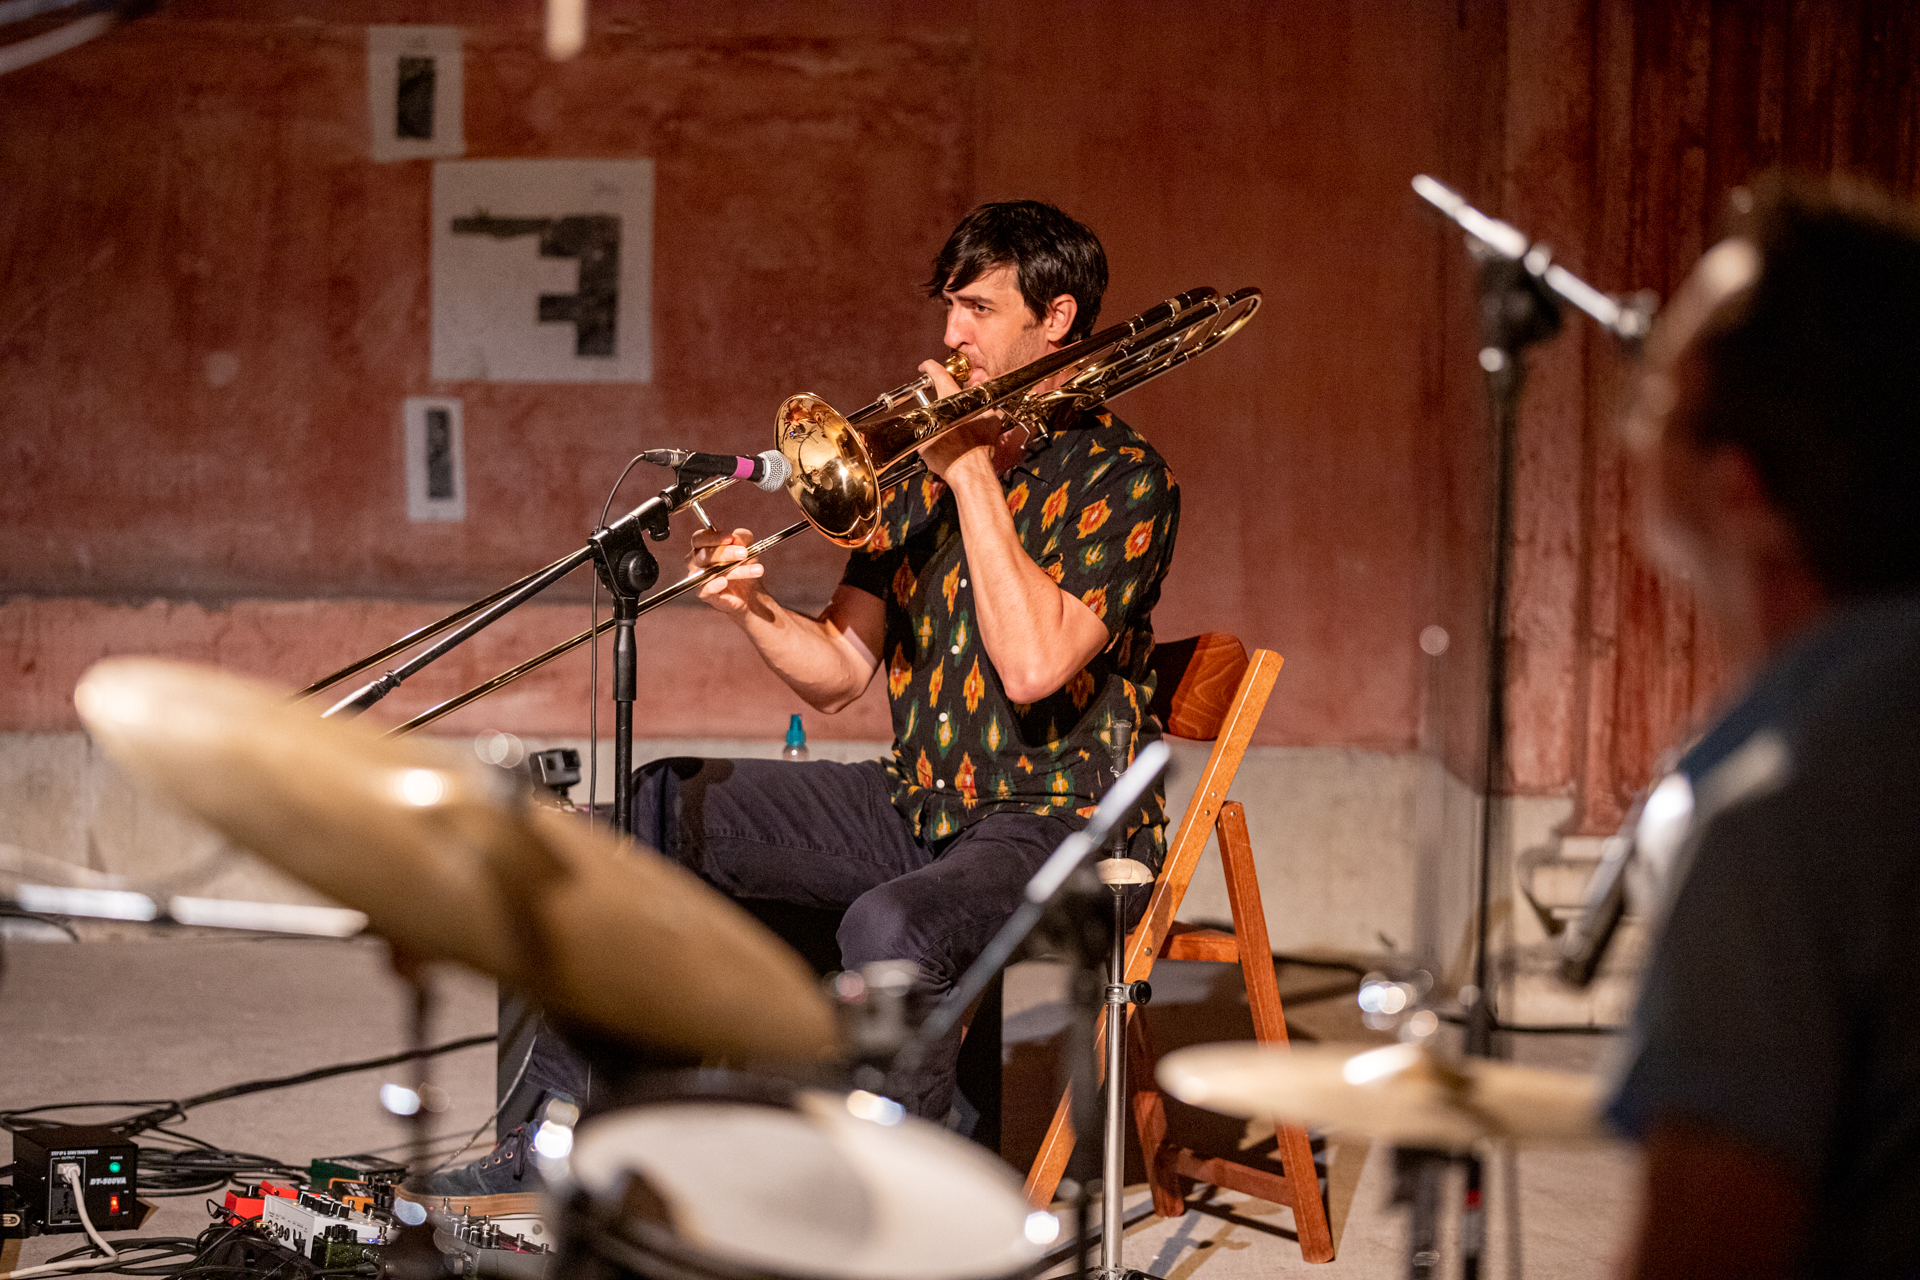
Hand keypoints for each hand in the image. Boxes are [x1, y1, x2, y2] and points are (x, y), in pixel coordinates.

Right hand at [691, 526, 764, 616]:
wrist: (750, 591)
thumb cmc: (742, 564)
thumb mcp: (748, 546)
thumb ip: (742, 538)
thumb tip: (736, 538)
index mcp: (703, 545)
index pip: (700, 538)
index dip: (714, 538)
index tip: (731, 538)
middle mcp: (696, 561)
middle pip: (704, 554)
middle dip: (725, 553)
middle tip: (744, 553)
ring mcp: (698, 577)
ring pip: (710, 571)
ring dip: (733, 570)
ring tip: (756, 570)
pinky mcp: (704, 593)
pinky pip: (704, 589)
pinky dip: (713, 585)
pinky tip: (724, 582)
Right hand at [915, 358, 1010, 481]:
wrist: (970, 474)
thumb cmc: (947, 457)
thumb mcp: (923, 438)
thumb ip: (921, 421)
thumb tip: (918, 418)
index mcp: (951, 398)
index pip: (939, 373)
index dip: (929, 367)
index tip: (926, 367)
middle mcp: (970, 400)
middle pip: (956, 388)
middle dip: (945, 392)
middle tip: (937, 400)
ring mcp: (985, 410)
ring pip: (970, 400)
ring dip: (961, 405)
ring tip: (953, 419)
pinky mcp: (994, 422)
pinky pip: (983, 413)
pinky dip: (975, 418)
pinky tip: (968, 429)